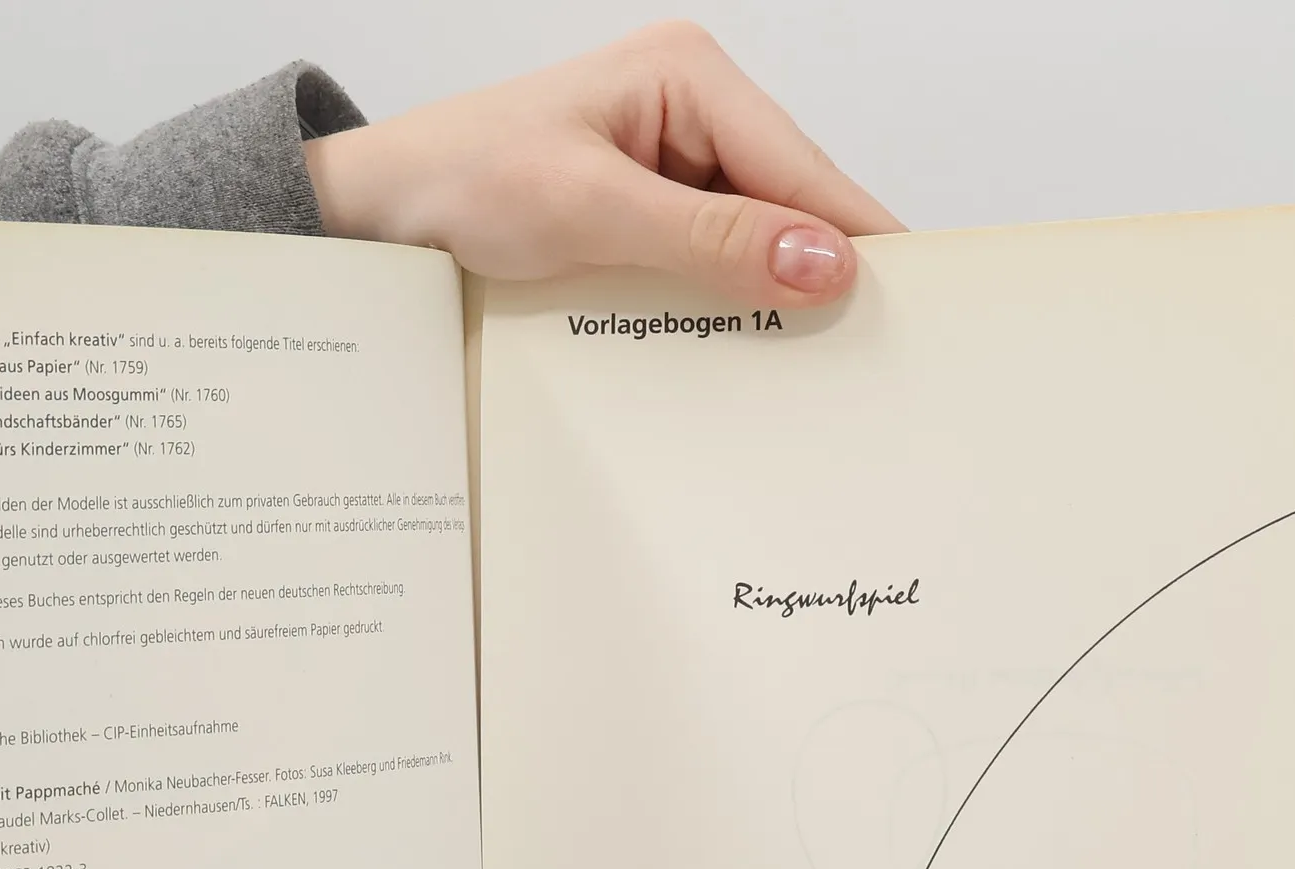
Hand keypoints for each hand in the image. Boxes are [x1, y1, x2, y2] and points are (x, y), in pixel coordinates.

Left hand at [304, 21, 901, 305]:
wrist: (380, 217)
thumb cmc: (459, 182)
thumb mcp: (589, 211)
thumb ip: (709, 240)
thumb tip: (822, 263)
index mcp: (688, 75)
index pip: (800, 166)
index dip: (856, 237)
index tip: (915, 299)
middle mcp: (690, 111)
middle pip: (789, 205)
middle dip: (816, 275)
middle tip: (868, 355)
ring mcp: (670, 166)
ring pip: (754, 243)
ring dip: (769, 301)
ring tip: (816, 367)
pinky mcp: (647, 216)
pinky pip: (711, 266)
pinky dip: (725, 309)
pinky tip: (744, 351)